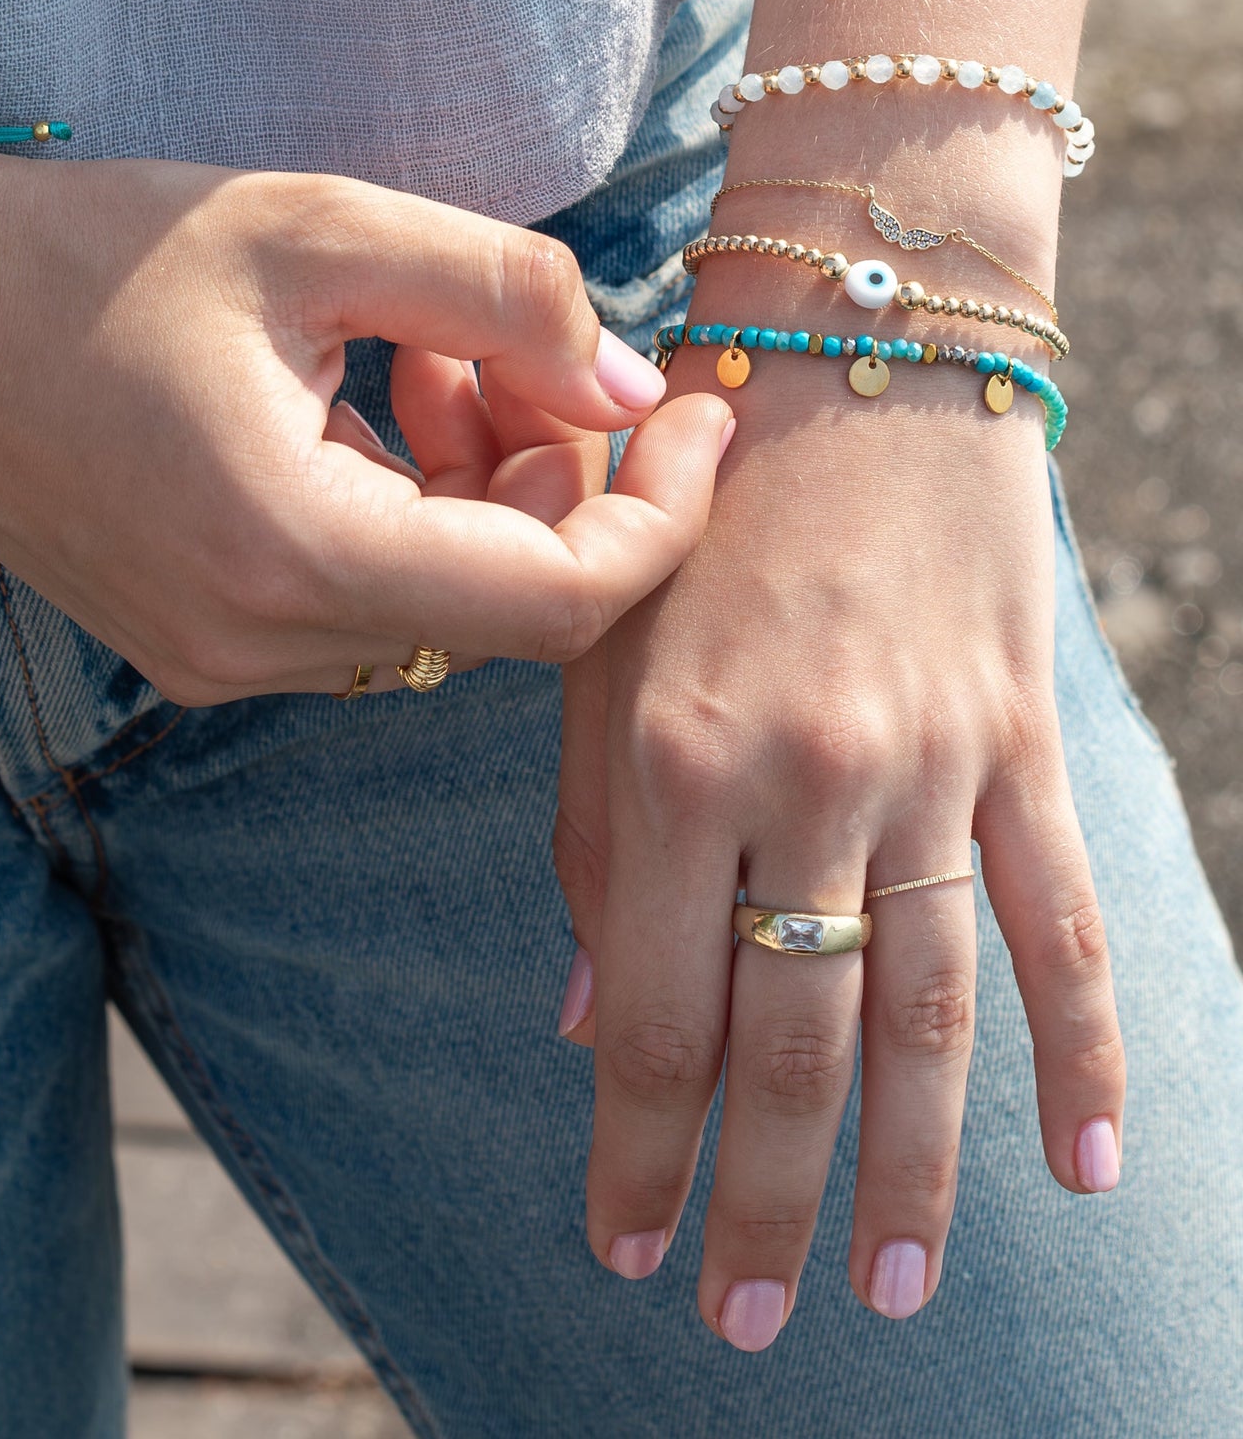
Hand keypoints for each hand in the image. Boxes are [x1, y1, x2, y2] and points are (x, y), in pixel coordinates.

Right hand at [0, 154, 735, 702]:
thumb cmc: (92, 249)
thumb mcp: (314, 226)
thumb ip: (503, 295)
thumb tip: (630, 386)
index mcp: (293, 550)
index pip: (559, 599)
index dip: (660, 514)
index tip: (696, 412)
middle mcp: (258, 642)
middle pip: (507, 606)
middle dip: (558, 478)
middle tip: (513, 348)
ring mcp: (218, 660)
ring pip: (438, 609)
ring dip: (480, 493)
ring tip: (422, 357)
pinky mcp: (194, 644)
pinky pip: (363, 606)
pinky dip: (408, 517)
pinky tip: (362, 407)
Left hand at [552, 322, 1123, 1347]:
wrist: (858, 357)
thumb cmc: (692, 505)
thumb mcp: (597, 647)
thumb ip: (591, 838)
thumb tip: (597, 1018)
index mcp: (672, 756)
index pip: (657, 1011)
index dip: (640, 1148)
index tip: (624, 1248)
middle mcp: (806, 780)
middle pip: (796, 1045)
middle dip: (762, 1201)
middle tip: (744, 1321)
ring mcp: (933, 767)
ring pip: (932, 1016)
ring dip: (909, 1169)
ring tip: (884, 1290)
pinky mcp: (1024, 745)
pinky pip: (1063, 924)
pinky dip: (1081, 1052)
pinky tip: (1087, 1171)